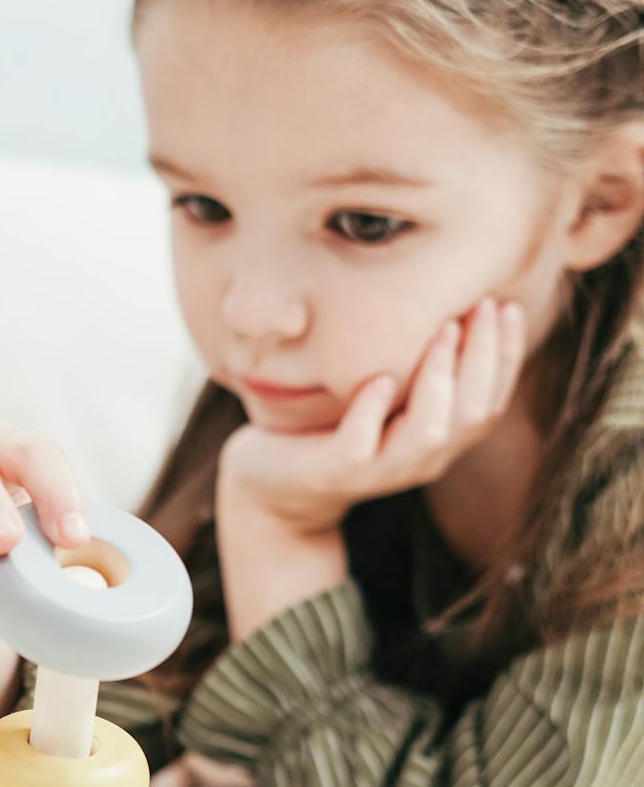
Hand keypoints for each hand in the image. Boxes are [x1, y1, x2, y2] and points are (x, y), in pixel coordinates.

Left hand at [217, 297, 528, 535]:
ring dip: (440, 378)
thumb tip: (457, 303)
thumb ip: (423, 366)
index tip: (508, 305)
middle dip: (484, 356)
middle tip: (483, 305)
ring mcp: (381, 468)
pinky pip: (361, 444)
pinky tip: (379, 378)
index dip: (506, 355)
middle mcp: (422, 458)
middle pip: (472, 412)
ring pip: (429, 430)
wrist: (278, 484)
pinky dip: (372, 410)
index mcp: (442, 439)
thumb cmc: (341, 426)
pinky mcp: (337, 470)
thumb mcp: (390, 394)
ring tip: (444, 330)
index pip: (490, 400)